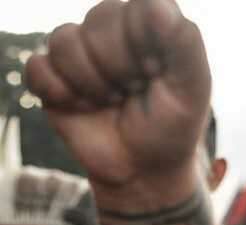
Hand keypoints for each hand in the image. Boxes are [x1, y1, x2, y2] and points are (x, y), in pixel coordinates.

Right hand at [25, 0, 210, 188]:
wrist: (143, 171)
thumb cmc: (172, 128)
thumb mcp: (192, 91)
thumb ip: (185, 46)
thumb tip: (157, 3)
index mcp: (150, 27)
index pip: (138, 6)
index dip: (143, 43)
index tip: (156, 73)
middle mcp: (113, 32)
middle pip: (99, 19)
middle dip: (119, 66)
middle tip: (133, 91)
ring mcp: (80, 53)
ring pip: (65, 39)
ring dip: (91, 82)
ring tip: (111, 101)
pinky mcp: (52, 77)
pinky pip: (38, 66)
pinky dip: (61, 93)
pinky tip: (82, 107)